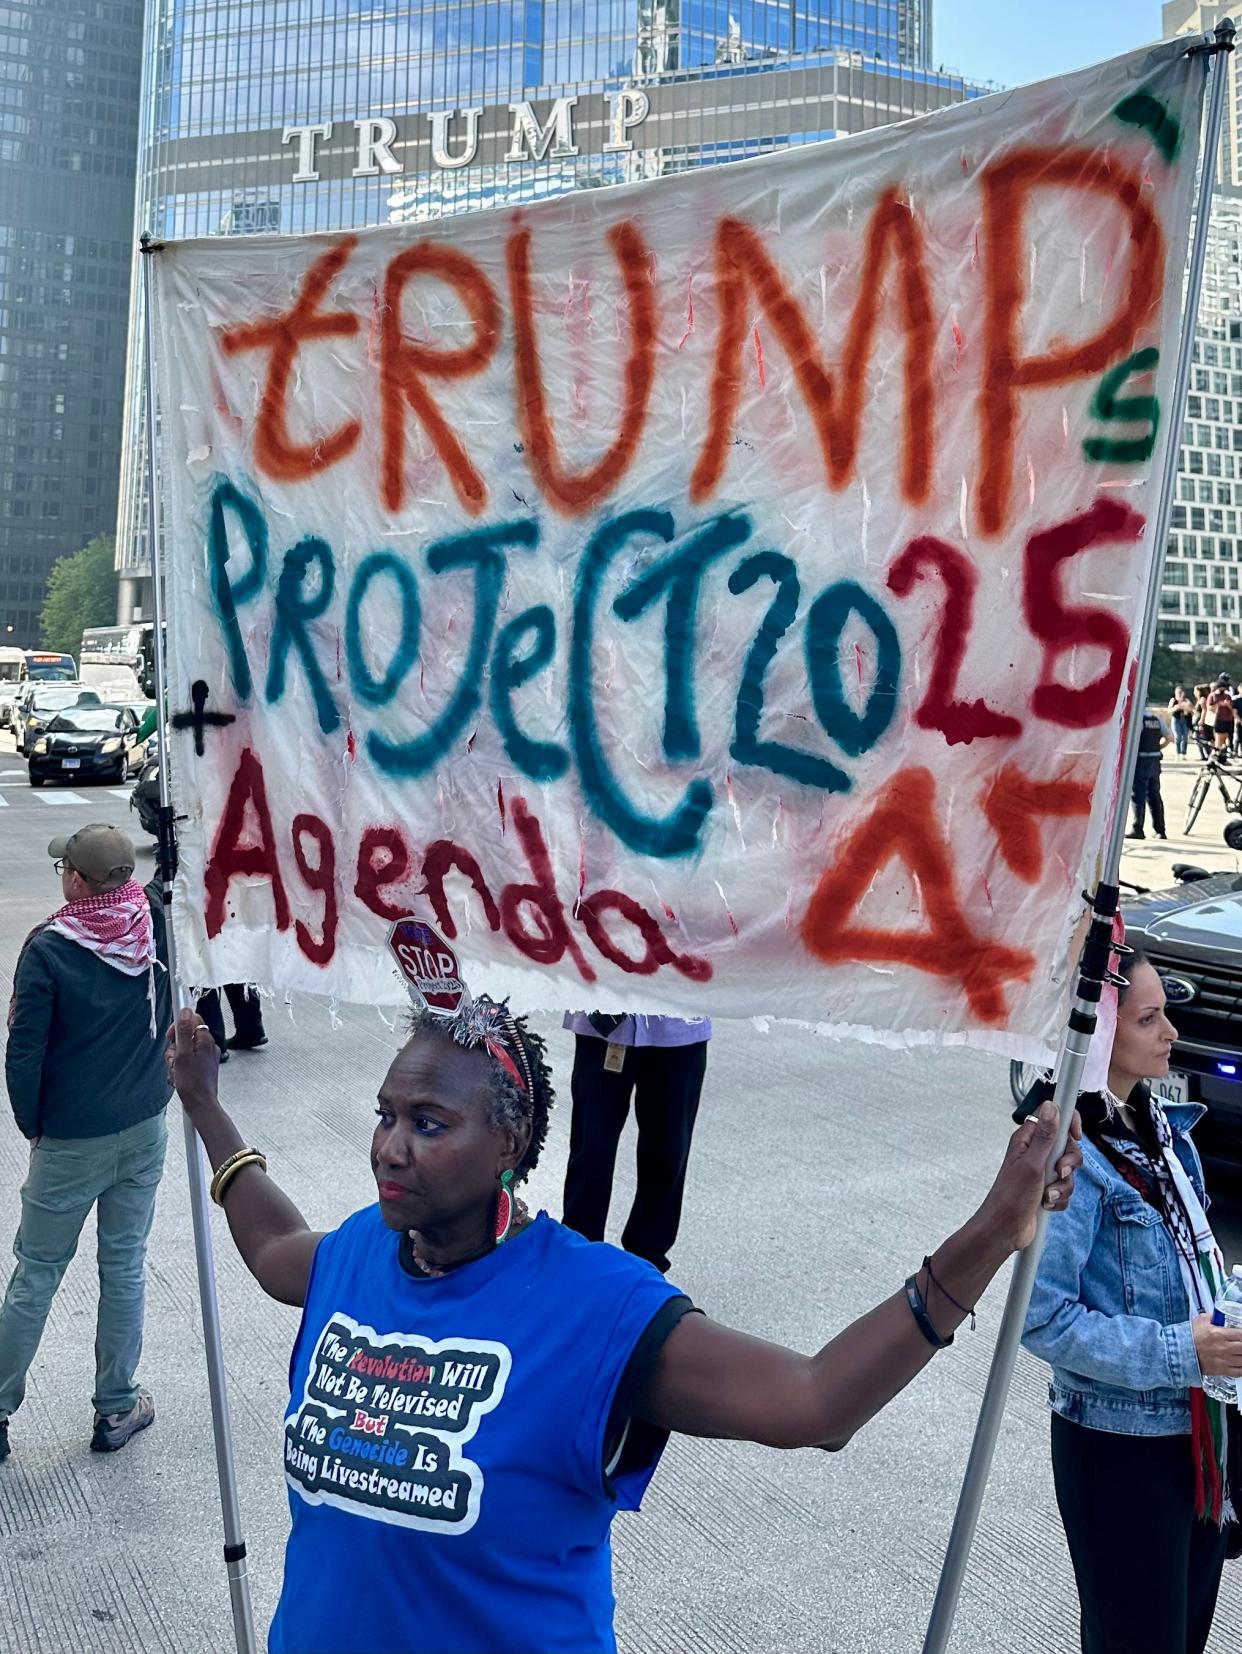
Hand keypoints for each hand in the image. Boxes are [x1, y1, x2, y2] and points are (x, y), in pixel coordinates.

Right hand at [167, 1008, 219, 1110]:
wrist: (200, 1104)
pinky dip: (180, 1068)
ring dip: (175, 1060)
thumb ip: (184, 1032)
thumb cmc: (192, 1083)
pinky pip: (187, 1061)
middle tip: (174, 1060)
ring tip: (176, 1072)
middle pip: (186, 1036)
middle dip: (175, 1048)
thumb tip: (185, 1011)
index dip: (179, 1027)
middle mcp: (208, 1047)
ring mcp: (206, 1058)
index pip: (192, 1020)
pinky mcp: (202, 1068)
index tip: (171, 1037)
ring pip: (184, 1050)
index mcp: (206, 1040)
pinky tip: (178, 1077)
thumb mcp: (182, 1054)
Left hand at [976, 1100, 1082, 1254]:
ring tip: (1047, 1196)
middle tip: (1058, 1173)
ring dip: (1062, 1187)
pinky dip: (1059, 1199)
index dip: (1068, 1123)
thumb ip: (1045, 1136)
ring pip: (1068, 1171)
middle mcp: (1035, 1153)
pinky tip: (1046, 1205)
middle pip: (1067, 1147)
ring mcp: (1041, 1171)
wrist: (1005, 1230)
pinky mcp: (1046, 1189)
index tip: (1075, 1135)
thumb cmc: (1011, 1197)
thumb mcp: (1032, 1163)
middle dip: (1068, 1164)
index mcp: (1028, 1140)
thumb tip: (1051, 1107)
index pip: (1053, 1118)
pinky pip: (1065, 1188)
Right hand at [1193, 1314, 1241, 1378]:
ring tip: (1239, 1351)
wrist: (1180, 1352)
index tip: (1241, 1334)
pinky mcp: (1222, 1370)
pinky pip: (1239, 1371)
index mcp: (1220, 1334)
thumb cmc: (1190, 1336)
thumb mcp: (1201, 1320)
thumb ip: (1213, 1317)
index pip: (1241, 1334)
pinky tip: (1239, 1362)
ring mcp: (1224, 1360)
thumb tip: (1221, 1316)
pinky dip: (1241, 1367)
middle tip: (1240, 1343)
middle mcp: (1224, 1348)